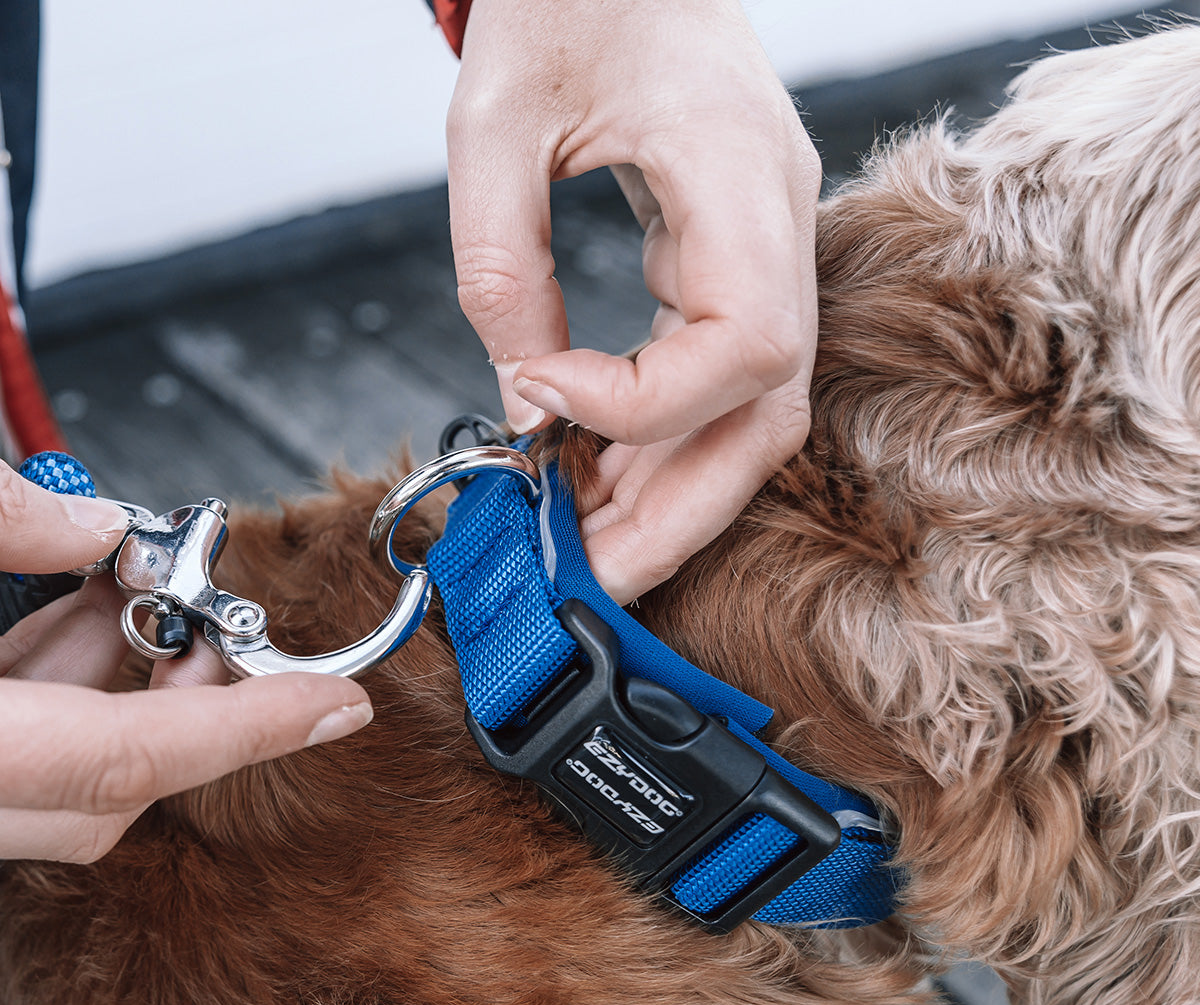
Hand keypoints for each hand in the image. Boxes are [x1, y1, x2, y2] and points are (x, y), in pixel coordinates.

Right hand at [0, 463, 371, 861]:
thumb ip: (4, 524)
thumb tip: (89, 522)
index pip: (133, 756)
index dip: (252, 727)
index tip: (339, 705)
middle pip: (111, 785)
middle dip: (184, 695)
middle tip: (211, 625)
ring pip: (66, 775)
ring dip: (115, 682)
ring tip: (131, 598)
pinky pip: (19, 760)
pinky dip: (58, 692)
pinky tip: (68, 624)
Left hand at [447, 0, 818, 603]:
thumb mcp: (494, 121)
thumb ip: (502, 269)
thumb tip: (525, 405)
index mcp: (743, 173)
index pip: (748, 347)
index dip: (642, 405)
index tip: (541, 400)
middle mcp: (778, 229)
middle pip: (768, 419)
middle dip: (677, 516)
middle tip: (590, 583)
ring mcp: (764, 254)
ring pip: (749, 420)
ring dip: (666, 501)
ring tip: (581, 552)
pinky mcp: (728, 270)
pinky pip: (711, 386)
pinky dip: (653, 448)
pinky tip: (591, 483)